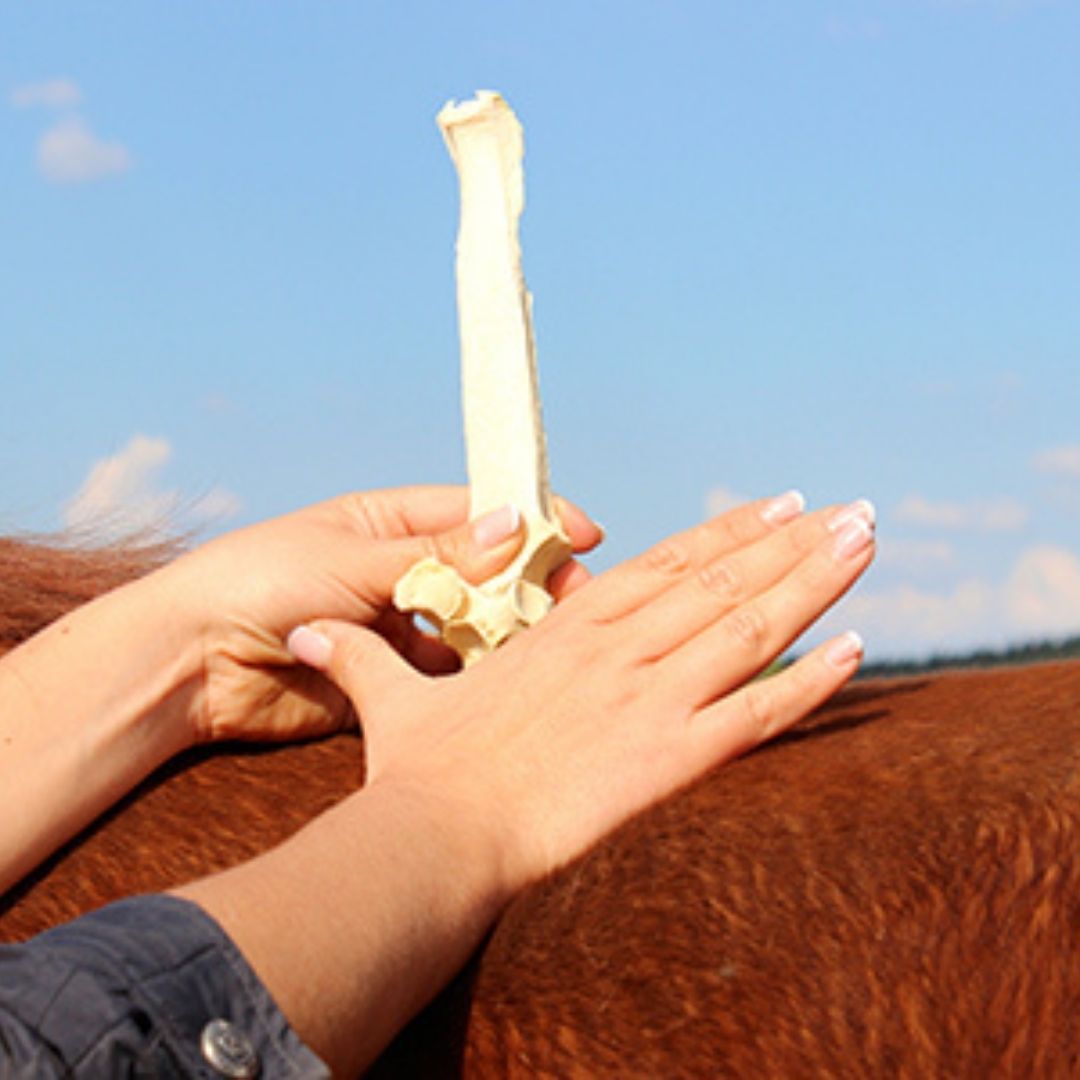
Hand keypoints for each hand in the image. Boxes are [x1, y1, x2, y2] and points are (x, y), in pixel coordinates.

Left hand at [162, 486, 602, 744]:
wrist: (190, 663)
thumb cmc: (257, 582)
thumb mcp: (351, 559)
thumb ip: (433, 554)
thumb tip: (512, 525)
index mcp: (385, 521)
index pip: (471, 511)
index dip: (527, 519)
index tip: (580, 533)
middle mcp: (397, 570)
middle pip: (482, 569)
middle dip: (530, 578)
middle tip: (576, 596)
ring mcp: (395, 624)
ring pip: (472, 623)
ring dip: (509, 627)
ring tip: (551, 636)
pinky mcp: (388, 677)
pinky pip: (447, 672)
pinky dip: (477, 673)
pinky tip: (506, 675)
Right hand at [288, 494, 874, 889]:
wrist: (438, 834)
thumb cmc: (420, 770)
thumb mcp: (392, 700)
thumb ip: (360, 656)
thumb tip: (304, 630)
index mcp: (569, 630)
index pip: (665, 565)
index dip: (724, 534)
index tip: (773, 504)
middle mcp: (619, 650)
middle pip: (722, 581)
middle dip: (792, 542)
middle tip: (851, 507)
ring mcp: (648, 698)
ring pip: (749, 627)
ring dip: (814, 583)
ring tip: (867, 542)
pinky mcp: (668, 757)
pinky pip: (754, 716)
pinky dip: (809, 685)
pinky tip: (856, 652)